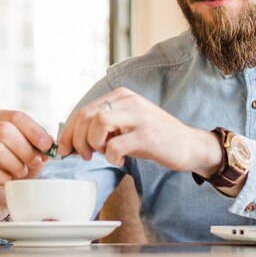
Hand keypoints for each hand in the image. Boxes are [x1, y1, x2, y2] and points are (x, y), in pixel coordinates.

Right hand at [0, 110, 54, 225]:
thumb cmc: (16, 166)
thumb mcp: (32, 153)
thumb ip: (41, 145)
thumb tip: (50, 142)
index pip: (15, 116)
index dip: (34, 130)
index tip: (47, 145)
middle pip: (4, 130)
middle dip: (25, 149)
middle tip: (35, 162)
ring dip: (15, 163)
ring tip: (22, 172)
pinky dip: (4, 177)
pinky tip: (8, 180)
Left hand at [57, 87, 222, 175]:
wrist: (189, 145)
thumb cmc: (155, 137)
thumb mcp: (128, 123)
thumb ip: (105, 124)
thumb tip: (74, 139)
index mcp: (121, 96)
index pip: (84, 110)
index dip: (69, 132)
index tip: (65, 149)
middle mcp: (129, 101)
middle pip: (87, 115)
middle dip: (77, 139)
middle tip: (84, 155)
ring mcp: (139, 117)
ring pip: (98, 124)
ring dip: (93, 144)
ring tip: (102, 154)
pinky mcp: (146, 135)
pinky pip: (115, 145)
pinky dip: (111, 156)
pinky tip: (120, 160)